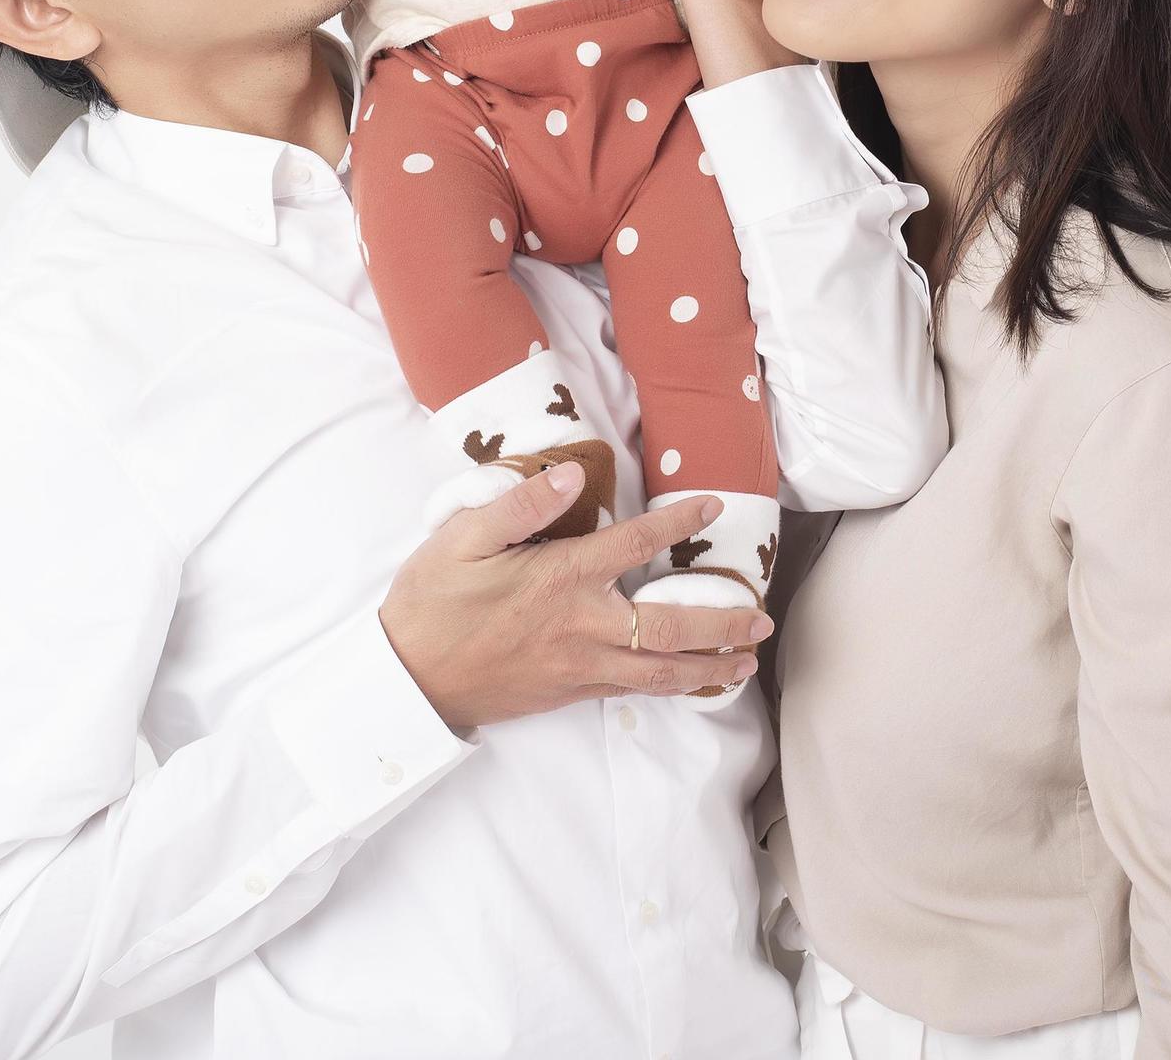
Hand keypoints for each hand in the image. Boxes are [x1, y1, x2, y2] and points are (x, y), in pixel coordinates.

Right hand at [378, 461, 770, 729]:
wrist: (407, 681)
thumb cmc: (431, 603)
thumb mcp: (461, 539)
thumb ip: (520, 504)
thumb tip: (573, 476)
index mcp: (560, 580)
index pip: (634, 546)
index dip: (679, 525)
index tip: (712, 506)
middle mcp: (581, 627)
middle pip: (669, 627)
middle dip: (723, 623)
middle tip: (763, 619)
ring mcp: (579, 667)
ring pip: (660, 671)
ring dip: (710, 665)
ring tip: (747, 660)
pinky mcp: (570, 693)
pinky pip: (634, 690)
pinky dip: (672, 686)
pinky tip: (692, 681)